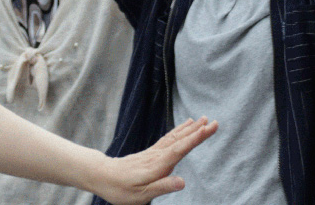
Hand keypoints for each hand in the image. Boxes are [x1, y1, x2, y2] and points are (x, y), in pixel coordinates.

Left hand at [96, 118, 217, 204]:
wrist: (100, 175)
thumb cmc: (120, 188)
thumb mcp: (141, 194)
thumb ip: (162, 186)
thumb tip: (183, 182)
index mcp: (157, 165)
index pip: (180, 149)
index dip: (196, 138)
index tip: (210, 128)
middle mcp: (156, 156)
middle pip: (179, 140)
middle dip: (197, 131)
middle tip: (214, 121)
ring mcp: (152, 153)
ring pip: (173, 138)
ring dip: (188, 129)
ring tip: (202, 120)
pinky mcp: (149, 154)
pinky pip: (167, 140)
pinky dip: (177, 133)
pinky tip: (182, 130)